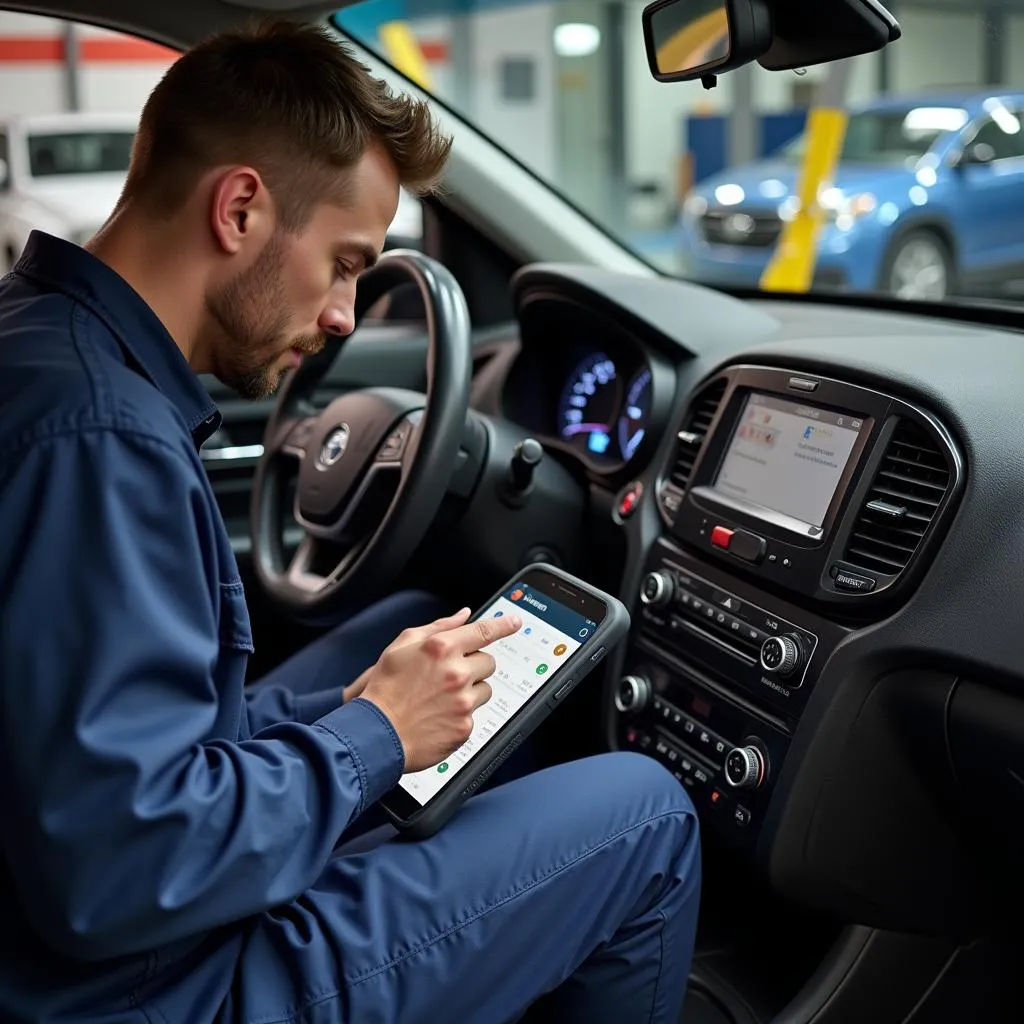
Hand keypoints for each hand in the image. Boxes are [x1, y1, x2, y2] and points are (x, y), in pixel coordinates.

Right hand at [359, 608, 521, 771]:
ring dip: (470, 690)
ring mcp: (462, 701)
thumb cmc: (385, 687)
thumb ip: (438, 627)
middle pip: (488, 661)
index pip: (483, 631)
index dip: (503, 625)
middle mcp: (456, 672)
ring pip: (485, 688)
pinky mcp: (465, 726)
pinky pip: (475, 713)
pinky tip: (439, 715)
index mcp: (441, 648)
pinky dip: (461, 714)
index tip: (515, 622)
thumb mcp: (402, 646)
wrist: (376, 733)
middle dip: (474, 666)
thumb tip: (463, 615)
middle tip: (450, 675)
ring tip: (441, 698)